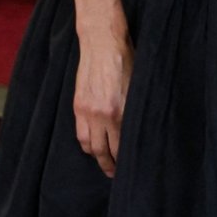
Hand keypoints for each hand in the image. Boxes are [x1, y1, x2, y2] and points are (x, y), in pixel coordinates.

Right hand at [74, 31, 134, 176]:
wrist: (103, 42)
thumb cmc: (127, 61)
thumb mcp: (138, 88)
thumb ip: (134, 111)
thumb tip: (136, 130)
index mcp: (121, 112)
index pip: (122, 146)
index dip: (125, 159)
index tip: (130, 167)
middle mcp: (103, 115)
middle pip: (104, 151)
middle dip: (110, 165)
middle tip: (115, 174)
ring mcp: (87, 111)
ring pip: (89, 145)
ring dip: (96, 156)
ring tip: (103, 161)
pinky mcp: (78, 104)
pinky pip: (80, 132)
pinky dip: (86, 142)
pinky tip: (92, 145)